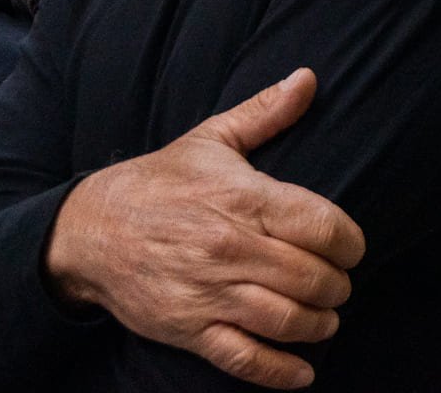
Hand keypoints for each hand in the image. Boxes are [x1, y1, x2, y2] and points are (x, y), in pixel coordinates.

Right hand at [43, 68, 365, 390]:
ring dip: (320, 324)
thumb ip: (265, 112)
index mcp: (241, 197)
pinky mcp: (191, 329)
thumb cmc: (158, 182)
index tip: (349, 246)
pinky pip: (248, 359)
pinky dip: (284, 371)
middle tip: (336, 282)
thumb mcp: (210, 140)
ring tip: (323, 316)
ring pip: (290, 321)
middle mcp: (229, 247)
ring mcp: (209, 292)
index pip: (324, 226)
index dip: (350, 242)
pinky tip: (303, 369)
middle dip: (338, 285)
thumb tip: (309, 78)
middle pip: (315, 278)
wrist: (90, 229)